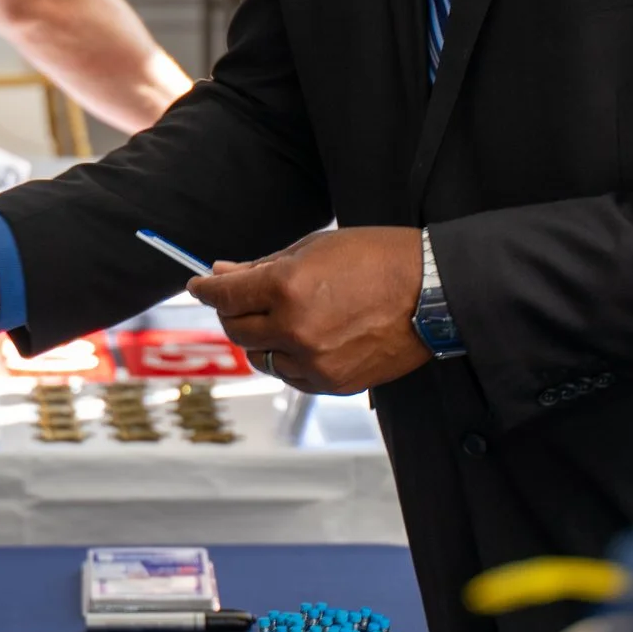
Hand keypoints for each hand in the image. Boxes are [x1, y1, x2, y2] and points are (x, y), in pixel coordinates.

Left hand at [190, 225, 429, 394]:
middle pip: (235, 329)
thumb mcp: (314, 248)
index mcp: (287, 287)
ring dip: (259, 337)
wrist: (433, 292)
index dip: (205, 289)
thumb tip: (221, 273)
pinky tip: (300, 339)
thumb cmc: (377, 258)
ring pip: (260, 357)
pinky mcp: (333, 383)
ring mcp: (313, 360)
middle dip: (230, 312)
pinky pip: (289, 376)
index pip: (224, 295)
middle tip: (238, 300)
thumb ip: (262, 266)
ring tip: (279, 318)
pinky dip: (286, 358)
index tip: (198, 285)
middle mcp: (294, 328)